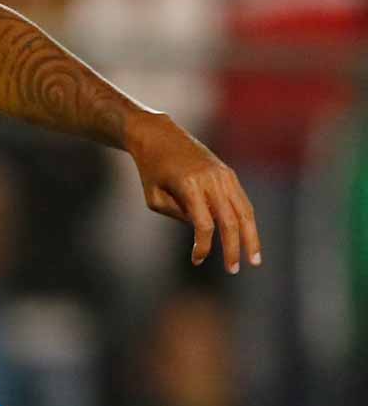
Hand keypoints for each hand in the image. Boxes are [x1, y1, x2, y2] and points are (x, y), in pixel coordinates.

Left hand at [127, 113, 260, 273]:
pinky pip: (241, 201)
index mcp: (189, 186)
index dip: (203, 246)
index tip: (196, 260)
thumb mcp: (154, 197)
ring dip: (251, 237)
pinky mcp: (228, 173)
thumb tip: (203, 229)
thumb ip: (178, 215)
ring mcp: (223, 175)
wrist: (157, 135)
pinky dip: (246, 220)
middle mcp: (211, 180)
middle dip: (234, 248)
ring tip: (254, 260)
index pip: (204, 224)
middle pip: (231, 221)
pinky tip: (248, 238)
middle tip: (233, 270)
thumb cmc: (150, 169)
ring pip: (245, 211)